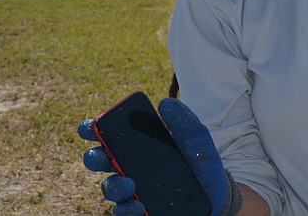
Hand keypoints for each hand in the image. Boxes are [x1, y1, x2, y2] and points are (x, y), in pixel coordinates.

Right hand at [79, 98, 241, 215]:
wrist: (218, 195)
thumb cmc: (202, 163)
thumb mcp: (197, 140)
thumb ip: (185, 122)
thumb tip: (166, 103)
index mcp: (139, 144)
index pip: (109, 134)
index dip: (94, 129)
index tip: (89, 127)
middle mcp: (130, 167)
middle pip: (101, 161)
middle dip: (95, 158)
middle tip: (101, 156)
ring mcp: (133, 191)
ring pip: (111, 188)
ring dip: (114, 186)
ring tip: (128, 184)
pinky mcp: (140, 210)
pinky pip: (125, 212)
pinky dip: (127, 209)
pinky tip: (138, 205)